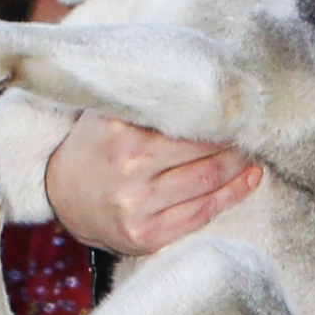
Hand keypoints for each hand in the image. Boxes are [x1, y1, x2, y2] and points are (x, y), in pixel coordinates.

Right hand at [45, 115, 259, 255]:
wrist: (60, 196)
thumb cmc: (93, 145)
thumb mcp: (107, 113)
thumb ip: (144, 98)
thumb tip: (196, 77)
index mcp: (121, 136)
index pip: (187, 123)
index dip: (221, 116)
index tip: (241, 108)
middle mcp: (129, 174)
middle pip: (203, 155)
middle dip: (235, 142)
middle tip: (254, 129)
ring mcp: (138, 210)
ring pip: (207, 184)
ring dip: (239, 167)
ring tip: (253, 151)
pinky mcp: (146, 237)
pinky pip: (201, 215)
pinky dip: (232, 195)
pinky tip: (249, 179)